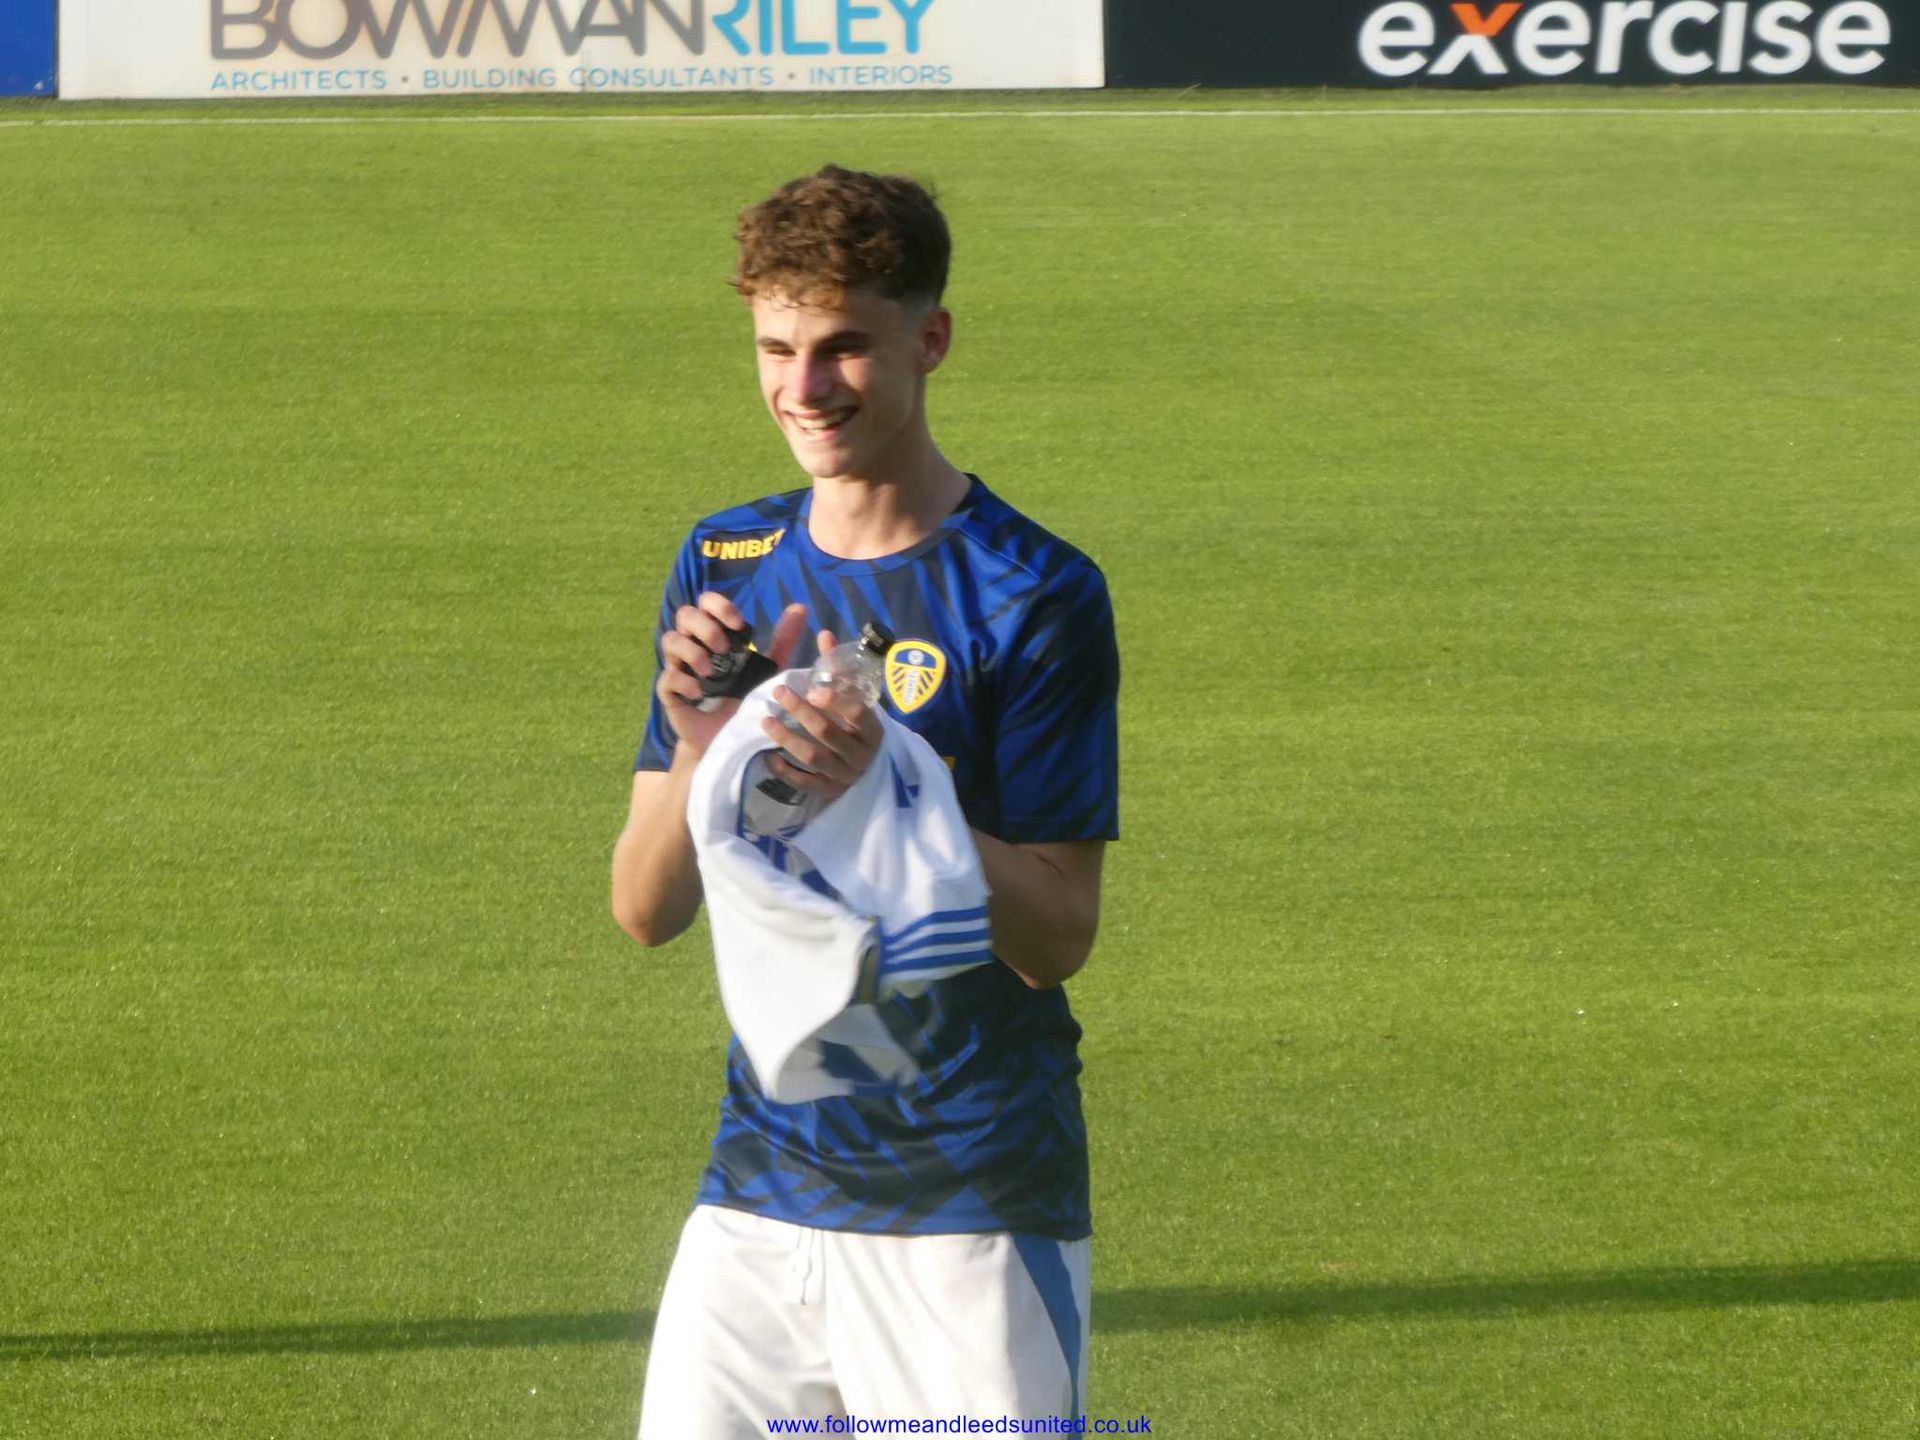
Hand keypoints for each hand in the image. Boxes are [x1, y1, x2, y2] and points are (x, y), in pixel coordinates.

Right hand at [657, 594, 807, 756]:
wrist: (730, 737)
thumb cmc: (747, 698)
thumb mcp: (768, 669)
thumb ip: (782, 641)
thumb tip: (800, 609)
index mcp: (715, 632)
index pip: (707, 602)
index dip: (719, 606)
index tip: (739, 624)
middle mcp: (693, 644)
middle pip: (685, 615)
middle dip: (705, 627)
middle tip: (723, 649)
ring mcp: (679, 666)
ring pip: (670, 640)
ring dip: (691, 651)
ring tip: (710, 672)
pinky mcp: (669, 692)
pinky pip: (667, 678)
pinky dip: (683, 681)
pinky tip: (699, 693)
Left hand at [758, 629, 882, 805]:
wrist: (864, 772)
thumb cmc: (854, 726)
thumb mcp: (851, 698)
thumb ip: (838, 669)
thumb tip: (824, 633)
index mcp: (872, 728)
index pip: (858, 713)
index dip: (835, 701)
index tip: (812, 689)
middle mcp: (860, 754)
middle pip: (828, 733)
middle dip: (801, 712)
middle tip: (779, 692)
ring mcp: (844, 776)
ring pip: (813, 757)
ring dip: (787, 738)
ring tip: (766, 720)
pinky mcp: (828, 792)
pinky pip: (804, 783)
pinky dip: (784, 770)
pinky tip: (768, 755)